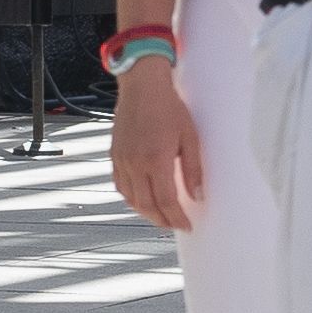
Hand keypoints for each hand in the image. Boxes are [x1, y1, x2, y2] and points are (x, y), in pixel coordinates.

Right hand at [108, 59, 203, 232]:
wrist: (142, 87)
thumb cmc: (169, 107)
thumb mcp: (190, 136)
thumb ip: (193, 169)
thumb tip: (198, 196)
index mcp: (156, 160)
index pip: (166, 201)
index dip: (176, 218)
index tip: (186, 226)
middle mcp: (135, 164)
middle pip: (146, 205)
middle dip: (162, 220)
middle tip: (174, 225)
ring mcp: (122, 161)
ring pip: (131, 199)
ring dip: (146, 212)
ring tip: (161, 216)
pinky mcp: (114, 156)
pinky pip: (120, 186)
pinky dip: (132, 198)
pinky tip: (143, 199)